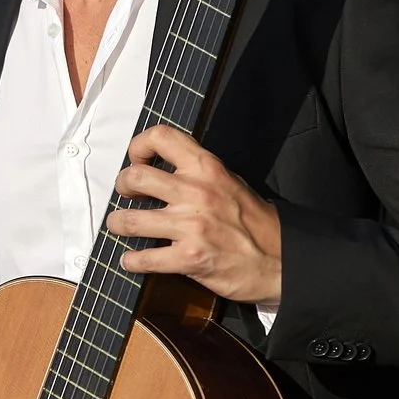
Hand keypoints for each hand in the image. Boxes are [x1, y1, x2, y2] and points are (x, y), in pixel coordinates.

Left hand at [106, 124, 282, 304]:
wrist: (281, 260)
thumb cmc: (255, 222)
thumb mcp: (230, 182)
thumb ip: (198, 172)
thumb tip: (166, 168)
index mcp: (207, 168)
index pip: (161, 137)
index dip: (139, 145)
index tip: (136, 159)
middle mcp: (196, 192)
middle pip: (135, 177)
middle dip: (122, 186)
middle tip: (127, 194)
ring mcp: (191, 226)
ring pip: (129, 220)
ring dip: (118, 224)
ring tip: (121, 226)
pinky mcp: (189, 258)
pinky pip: (143, 258)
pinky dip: (131, 261)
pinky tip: (132, 259)